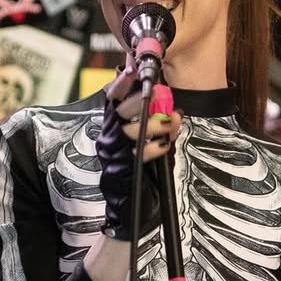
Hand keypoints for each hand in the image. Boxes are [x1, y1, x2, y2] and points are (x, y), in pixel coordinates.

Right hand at [97, 62, 181, 240]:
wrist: (133, 214)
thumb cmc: (142, 179)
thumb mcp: (153, 146)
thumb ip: (160, 127)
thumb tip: (172, 108)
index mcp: (114, 130)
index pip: (113, 100)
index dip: (122, 82)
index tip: (134, 67)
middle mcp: (109, 140)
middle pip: (119, 110)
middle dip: (141, 99)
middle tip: (160, 93)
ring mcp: (113, 156)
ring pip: (129, 129)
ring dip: (154, 123)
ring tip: (172, 123)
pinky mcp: (120, 171)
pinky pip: (136, 153)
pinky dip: (153, 147)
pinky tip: (164, 146)